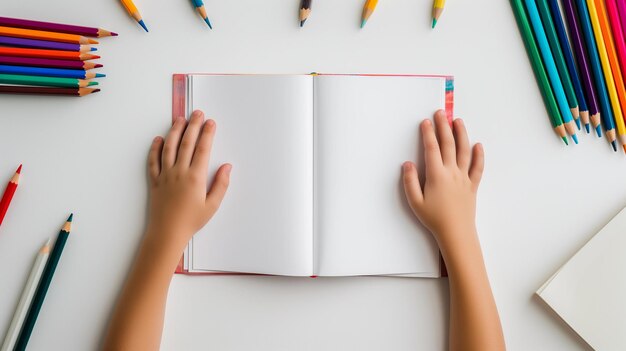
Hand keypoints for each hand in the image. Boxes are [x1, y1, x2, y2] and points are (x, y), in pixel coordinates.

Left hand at [146, 110, 230, 250]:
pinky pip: (153, 161)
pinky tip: (158, 139)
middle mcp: (179, 172)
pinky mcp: (155, 181)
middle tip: (197, 113)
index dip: (207, 134)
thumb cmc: (191, 221)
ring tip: (179, 119)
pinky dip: (155, 148)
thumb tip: (227, 167)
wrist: (167, 233)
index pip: (202, 149)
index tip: (211, 123)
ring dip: (174, 131)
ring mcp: (165, 175)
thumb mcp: (212, 205)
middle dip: (193, 126)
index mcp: (195, 178)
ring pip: (169, 148)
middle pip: (186, 143)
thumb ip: (220, 184)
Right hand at [402, 110, 483, 250]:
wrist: (456, 232)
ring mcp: (464, 177)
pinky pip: (478, 167)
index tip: (426, 122)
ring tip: (458, 121)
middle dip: (444, 127)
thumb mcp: (415, 202)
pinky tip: (478, 145)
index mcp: (436, 175)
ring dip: (461, 134)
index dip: (428, 134)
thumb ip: (410, 181)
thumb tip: (407, 164)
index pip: (432, 149)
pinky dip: (479, 155)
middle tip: (441, 113)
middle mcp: (452, 172)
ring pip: (464, 151)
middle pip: (448, 144)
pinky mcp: (473, 185)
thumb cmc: (434, 218)